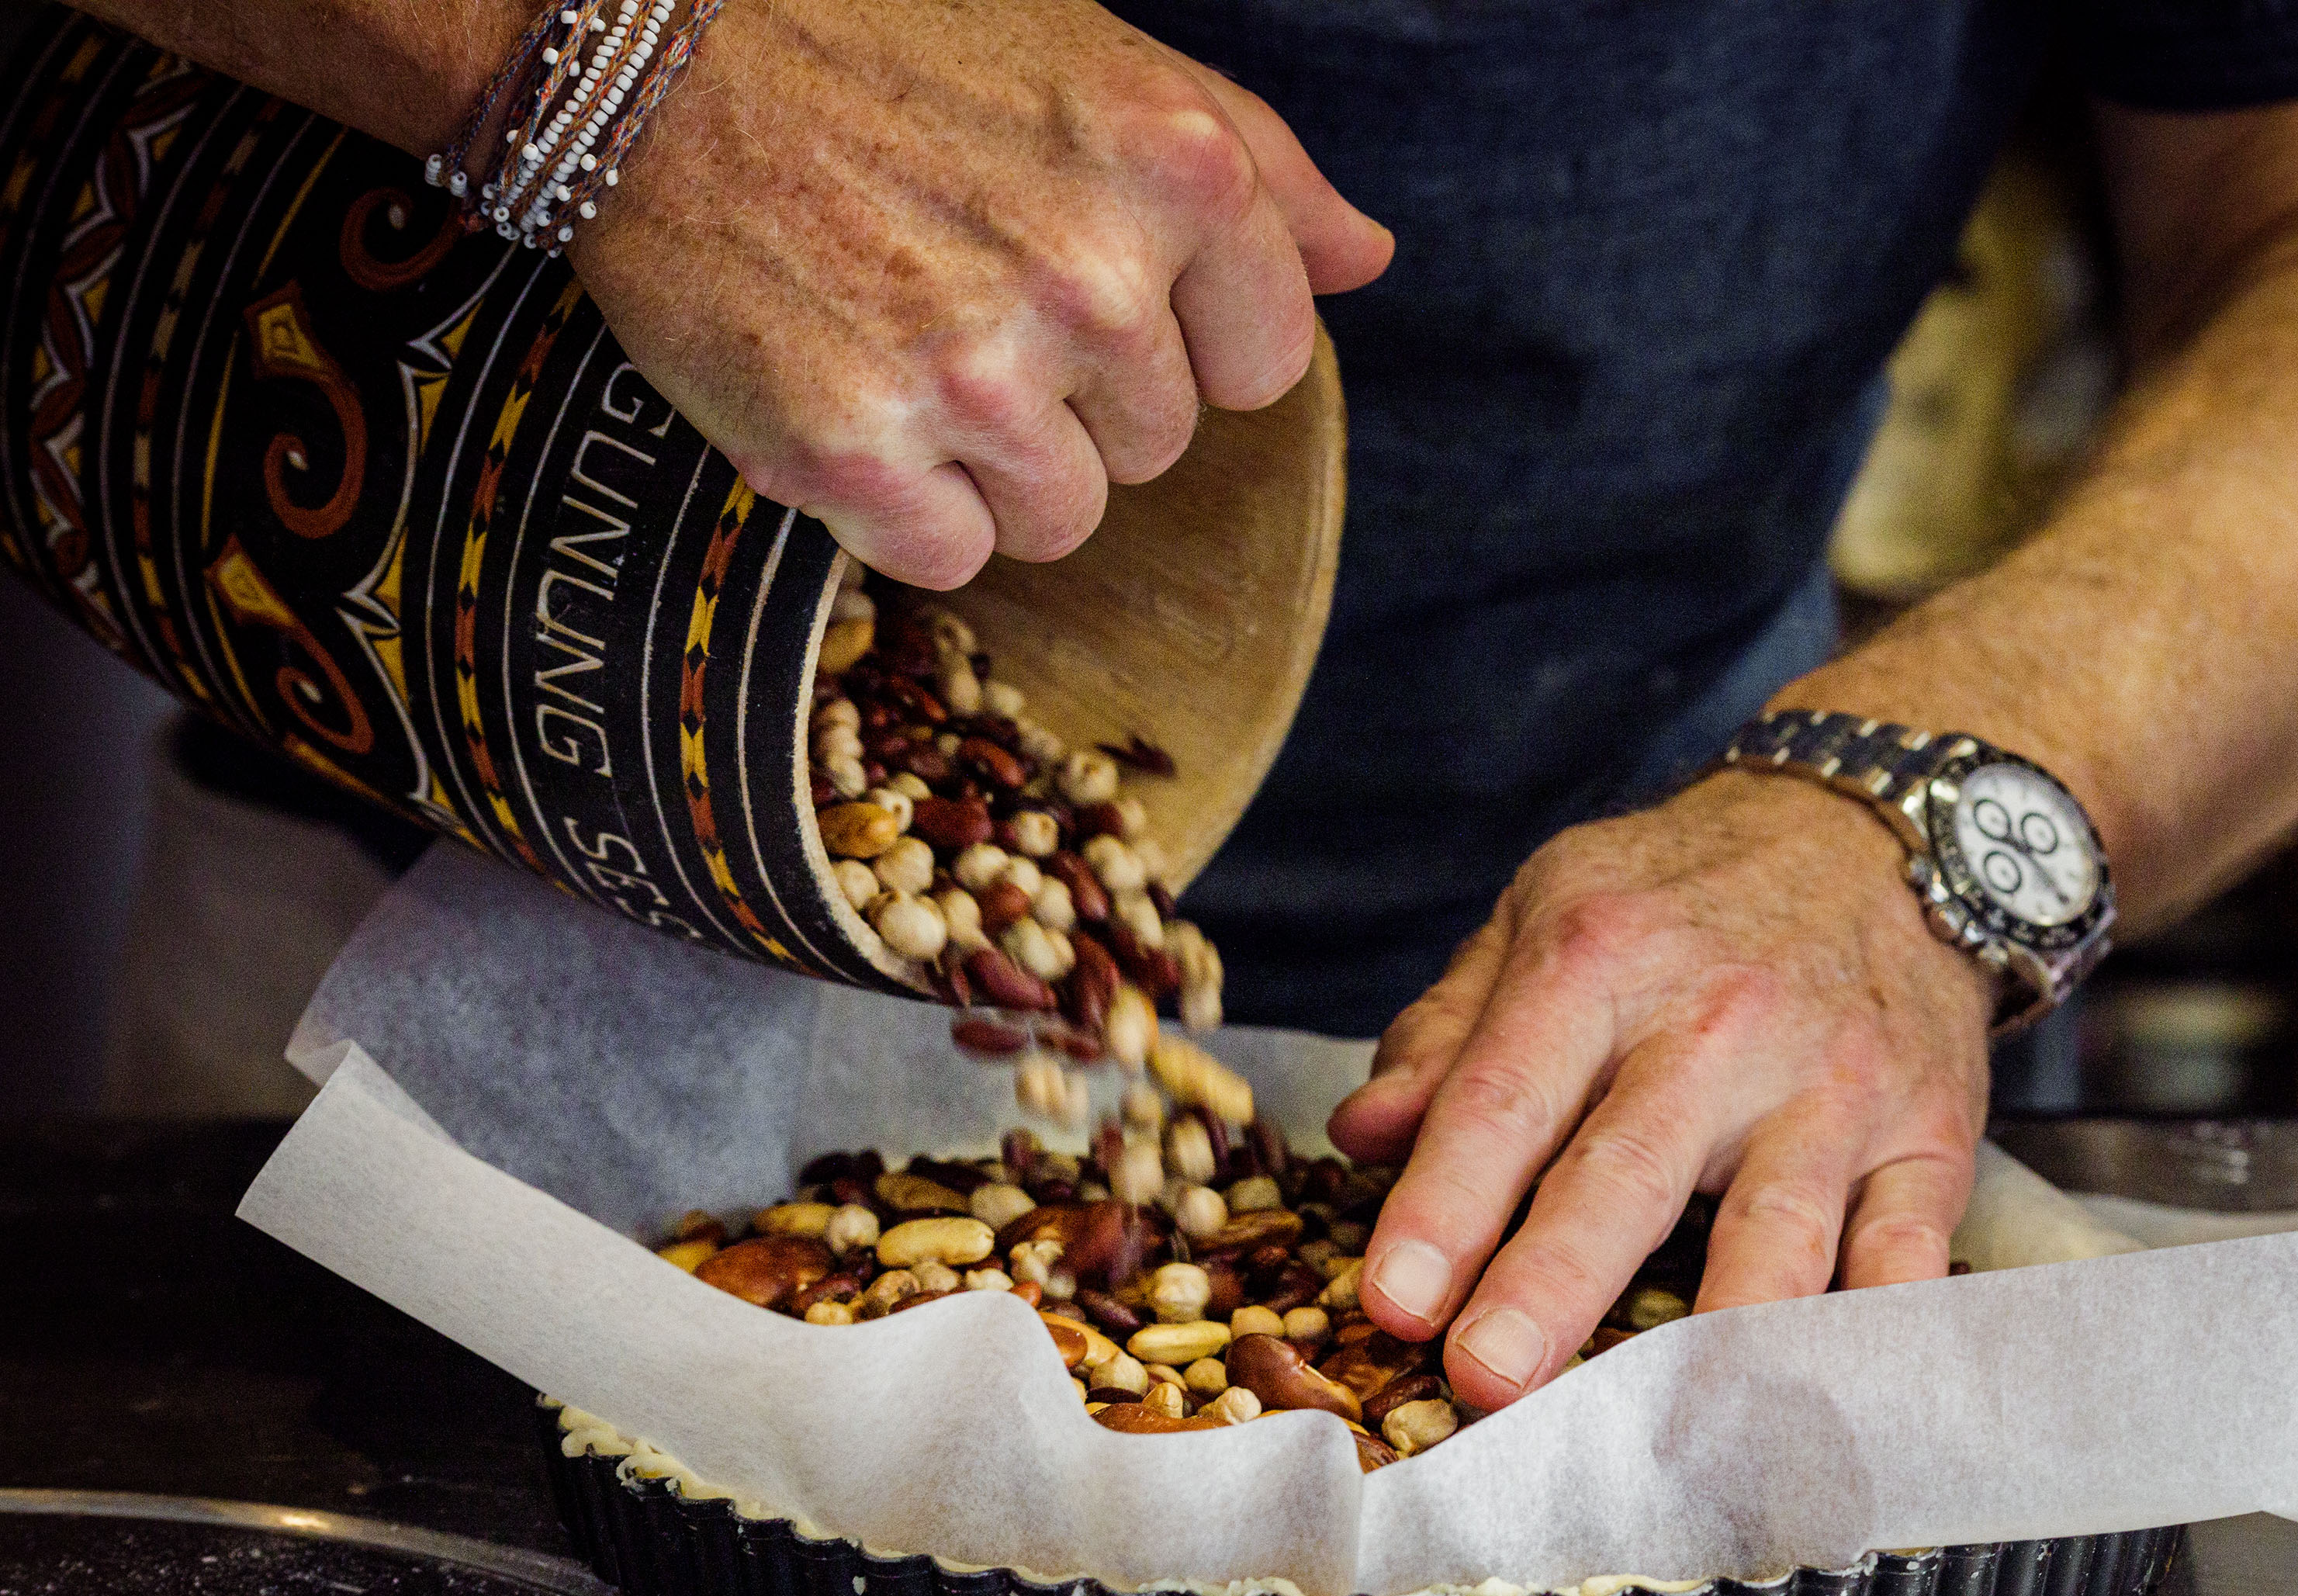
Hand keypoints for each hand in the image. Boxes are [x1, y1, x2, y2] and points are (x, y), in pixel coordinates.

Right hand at [568, 0, 1390, 586]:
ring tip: (902, 340)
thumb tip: (1366, 261)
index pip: (1265, 364)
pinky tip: (848, 394)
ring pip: (1062, 519)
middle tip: (958, 286)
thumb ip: (1259, 172)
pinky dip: (901, 505)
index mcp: (1178, 168)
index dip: (1180, 337)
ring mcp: (974, 375)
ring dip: (992, 462)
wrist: (644, 44)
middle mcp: (1092, 279)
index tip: (1086, 281)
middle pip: (1156, 447)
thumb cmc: (886, 41)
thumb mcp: (1100, 60)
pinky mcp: (857, 453)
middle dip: (1075, 393)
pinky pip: (949, 555)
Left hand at [1327, 772, 1992, 1412]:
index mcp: (1599, 962)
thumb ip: (1450, 1030)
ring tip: (1657, 1426)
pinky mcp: (1926, 1141)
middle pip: (1626, 1175)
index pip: (1505, 1097)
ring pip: (1773, 1232)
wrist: (1884, 835)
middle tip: (1487, 1379)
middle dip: (1553, 1283)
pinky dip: (1879, 1333)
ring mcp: (1831, 1091)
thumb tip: (1364, 1134)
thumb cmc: (1688, 895)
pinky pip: (1909, 1253)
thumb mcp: (1546, 907)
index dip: (1443, 1205)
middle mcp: (1718, 1028)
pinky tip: (1836, 1401)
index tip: (1393, 1301)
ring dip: (1712, 1334)